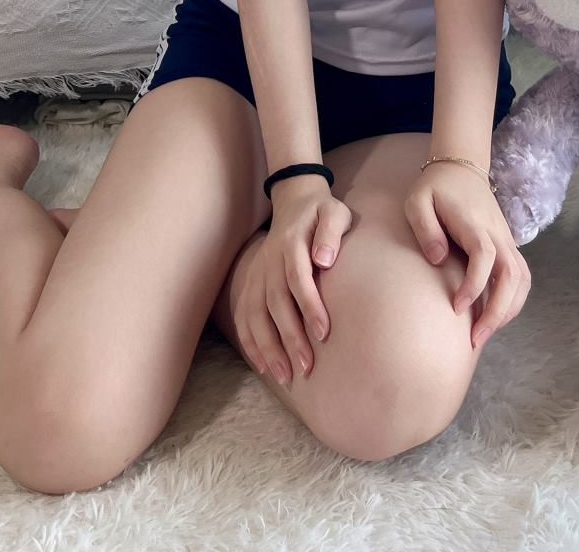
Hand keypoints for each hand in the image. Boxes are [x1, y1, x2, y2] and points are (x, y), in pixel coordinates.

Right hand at [234, 175, 352, 382]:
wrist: (296, 201)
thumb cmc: (321, 212)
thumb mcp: (334, 212)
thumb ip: (330, 233)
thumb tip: (324, 260)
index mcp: (291, 242)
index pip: (298, 278)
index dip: (309, 306)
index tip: (323, 334)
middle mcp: (269, 259)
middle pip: (275, 302)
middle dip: (289, 337)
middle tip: (306, 367)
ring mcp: (257, 272)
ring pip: (256, 313)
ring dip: (267, 346)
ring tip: (284, 375)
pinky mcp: (252, 282)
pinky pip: (244, 314)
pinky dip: (249, 340)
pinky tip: (261, 365)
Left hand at [405, 162, 530, 349]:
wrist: (461, 168)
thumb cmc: (435, 188)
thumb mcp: (417, 201)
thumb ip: (425, 228)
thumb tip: (439, 260)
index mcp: (473, 222)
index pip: (485, 255)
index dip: (475, 284)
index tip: (457, 308)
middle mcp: (497, 232)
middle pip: (513, 275)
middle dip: (498, 311)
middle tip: (475, 339)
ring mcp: (506, 239)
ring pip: (523, 279)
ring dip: (509, 310)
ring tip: (484, 334)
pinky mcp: (508, 246)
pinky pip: (521, 277)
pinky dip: (513, 301)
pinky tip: (493, 317)